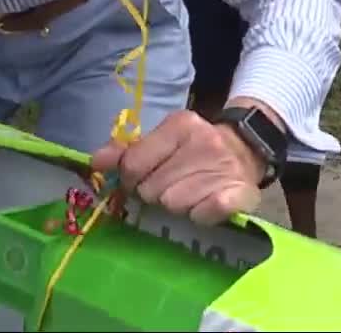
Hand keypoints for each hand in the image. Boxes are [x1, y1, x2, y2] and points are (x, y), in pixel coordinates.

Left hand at [91, 110, 266, 225]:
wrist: (244, 149)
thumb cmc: (191, 148)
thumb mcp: (160, 140)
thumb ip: (126, 151)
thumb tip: (95, 162)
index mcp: (180, 125)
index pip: (134, 164)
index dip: (130, 178)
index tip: (138, 180)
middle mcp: (204, 142)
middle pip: (152, 189)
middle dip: (155, 193)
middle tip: (169, 186)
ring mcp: (225, 168)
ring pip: (174, 205)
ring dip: (176, 205)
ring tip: (188, 193)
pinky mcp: (241, 193)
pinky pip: (202, 215)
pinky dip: (199, 215)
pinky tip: (204, 205)